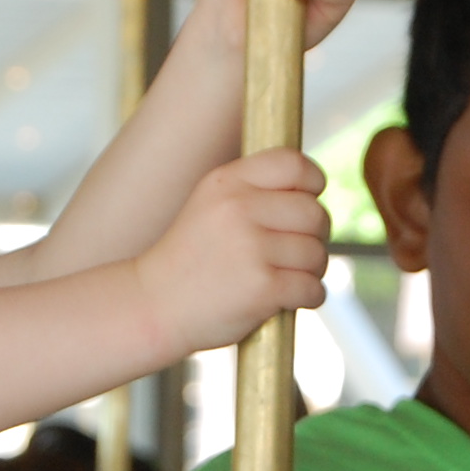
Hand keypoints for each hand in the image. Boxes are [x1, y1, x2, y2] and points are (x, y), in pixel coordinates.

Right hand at [134, 148, 328, 356]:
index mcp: (227, 182)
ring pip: (317, 253)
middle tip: (297, 253)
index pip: (293, 164)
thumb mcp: (210, 206)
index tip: (308, 202)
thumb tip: (314, 191)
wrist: (153, 306)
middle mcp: (238, 208)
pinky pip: (312, 287)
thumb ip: (254, 192)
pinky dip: (310, 296)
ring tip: (287, 278)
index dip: (312, 183)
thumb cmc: (191, 259)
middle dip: (315, 236)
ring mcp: (251, 248)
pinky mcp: (262, 287)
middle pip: (314, 213)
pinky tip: (288, 299)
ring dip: (312, 271)